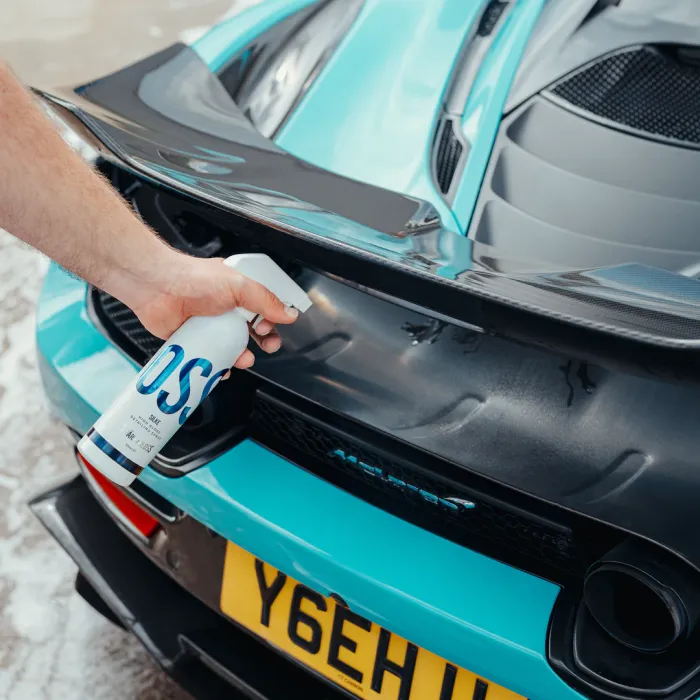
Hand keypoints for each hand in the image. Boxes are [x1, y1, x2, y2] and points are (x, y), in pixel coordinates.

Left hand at [126, 253, 297, 369]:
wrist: (157, 287)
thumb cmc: (194, 278)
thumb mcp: (239, 286)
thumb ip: (266, 301)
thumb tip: (289, 314)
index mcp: (238, 290)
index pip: (263, 307)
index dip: (271, 319)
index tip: (271, 326)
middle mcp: (224, 307)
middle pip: (252, 329)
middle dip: (264, 340)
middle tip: (268, 346)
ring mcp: (208, 324)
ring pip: (232, 346)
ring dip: (242, 356)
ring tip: (244, 359)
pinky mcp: (192, 339)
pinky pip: (209, 357)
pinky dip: (217, 366)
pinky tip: (222, 369)